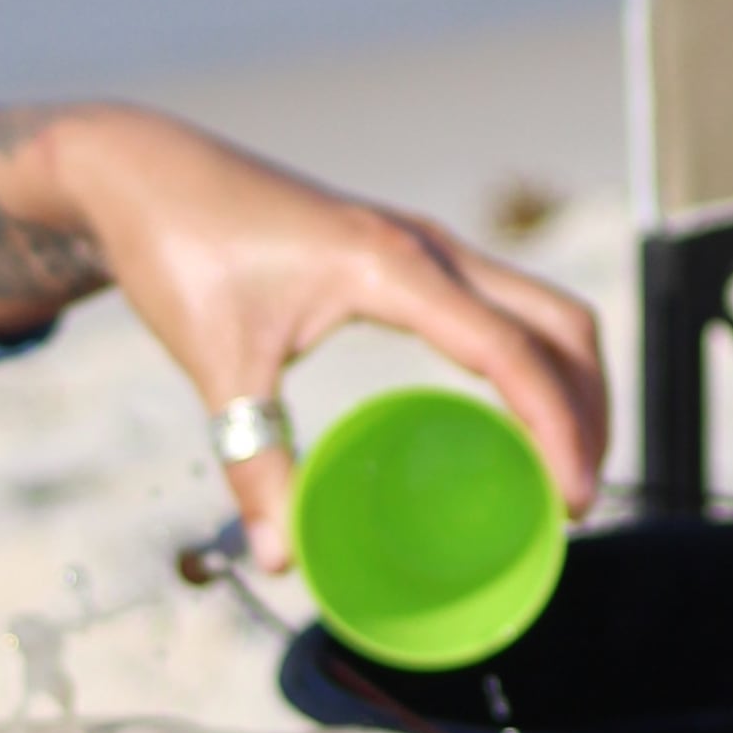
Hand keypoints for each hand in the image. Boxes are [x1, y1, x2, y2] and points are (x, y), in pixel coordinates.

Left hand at [0, 103, 608, 570]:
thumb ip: (252, 461)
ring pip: (540, 305)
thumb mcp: (216, 364)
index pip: (512, 350)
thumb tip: (280, 561)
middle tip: (577, 498)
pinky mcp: (402, 251)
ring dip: (570, 380)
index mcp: (393, 267)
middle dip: (589, 408)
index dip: (557, 428)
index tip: (574, 500)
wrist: (143, 171)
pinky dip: (531, 358)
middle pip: (559, 321)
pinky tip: (510, 416)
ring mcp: (421, 243)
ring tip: (561, 467)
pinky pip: (502, 302)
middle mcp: (426, 247)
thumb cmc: (180, 251)